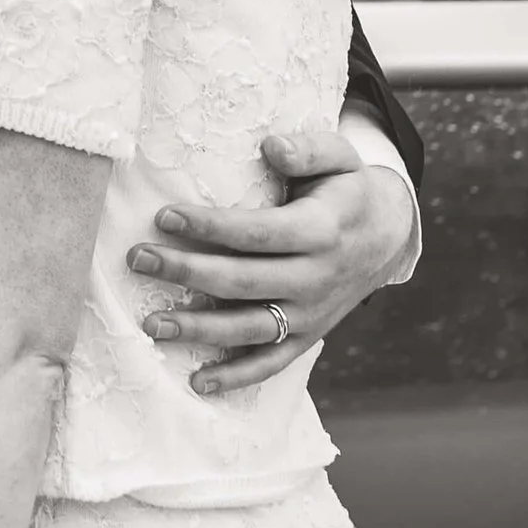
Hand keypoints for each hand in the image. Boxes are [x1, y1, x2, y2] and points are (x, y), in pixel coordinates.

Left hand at [129, 131, 416, 392]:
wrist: (388, 235)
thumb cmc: (348, 189)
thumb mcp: (340, 157)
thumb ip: (308, 148)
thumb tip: (270, 146)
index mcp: (321, 231)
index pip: (258, 233)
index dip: (211, 227)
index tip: (165, 216)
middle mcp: (316, 278)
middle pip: (243, 281)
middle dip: (187, 271)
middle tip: (139, 258)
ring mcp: (311, 314)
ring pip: (250, 328)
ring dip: (199, 329)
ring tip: (151, 323)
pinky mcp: (308, 336)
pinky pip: (271, 363)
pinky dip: (236, 377)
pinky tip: (196, 381)